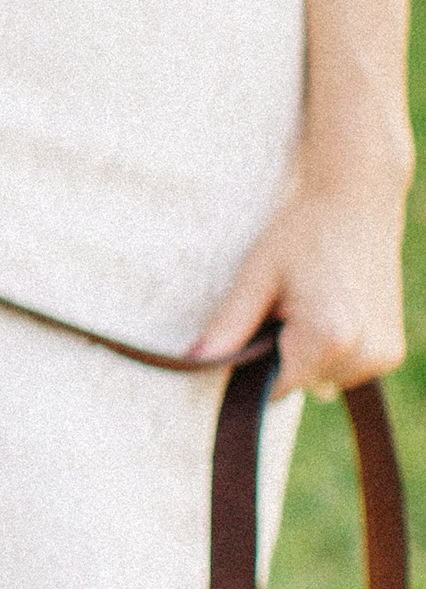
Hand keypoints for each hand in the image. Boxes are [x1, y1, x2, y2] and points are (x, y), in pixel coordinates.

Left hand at [189, 151, 409, 394]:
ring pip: (325, 378)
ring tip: (312, 301)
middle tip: (287, 302)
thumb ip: (228, 326)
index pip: (277, 387)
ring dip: (310, 352)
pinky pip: (348, 367)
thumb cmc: (302, 232)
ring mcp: (385, 357)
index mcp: (330, 339)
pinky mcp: (394, 351)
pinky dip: (333, 349)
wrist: (358, 201)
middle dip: (285, 353)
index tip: (257, 323)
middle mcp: (366, 355)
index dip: (257, 363)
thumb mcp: (256, 275)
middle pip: (301, 382)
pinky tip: (331, 308)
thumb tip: (194, 361)